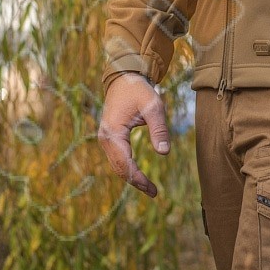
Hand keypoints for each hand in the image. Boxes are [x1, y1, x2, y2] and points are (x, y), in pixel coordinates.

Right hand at [97, 73, 169, 197]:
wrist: (124, 78)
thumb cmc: (139, 91)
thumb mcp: (153, 106)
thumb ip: (159, 129)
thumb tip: (164, 153)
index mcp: (113, 132)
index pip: (125, 164)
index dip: (138, 178)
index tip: (152, 189)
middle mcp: (105, 138)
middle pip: (119, 168)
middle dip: (135, 181)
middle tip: (154, 192)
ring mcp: (105, 138)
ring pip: (117, 165)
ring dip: (131, 177)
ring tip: (149, 187)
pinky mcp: (109, 137)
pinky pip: (117, 157)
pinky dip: (127, 167)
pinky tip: (139, 174)